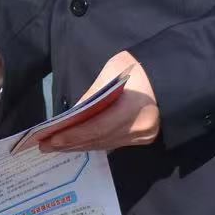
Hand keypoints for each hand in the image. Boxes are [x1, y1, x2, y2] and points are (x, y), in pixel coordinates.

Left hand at [38, 52, 159, 152]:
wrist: (169, 76)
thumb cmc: (139, 68)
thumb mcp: (113, 72)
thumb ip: (93, 94)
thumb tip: (72, 116)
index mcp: (135, 106)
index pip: (98, 126)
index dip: (73, 134)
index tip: (51, 138)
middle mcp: (141, 126)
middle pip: (99, 139)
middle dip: (70, 143)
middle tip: (45, 146)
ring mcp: (144, 135)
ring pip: (105, 144)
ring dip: (79, 146)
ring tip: (55, 146)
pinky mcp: (143, 138)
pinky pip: (113, 144)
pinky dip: (93, 143)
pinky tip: (76, 143)